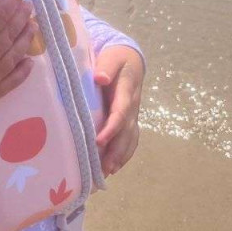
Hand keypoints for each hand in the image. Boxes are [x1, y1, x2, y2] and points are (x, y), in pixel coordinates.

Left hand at [93, 45, 144, 176]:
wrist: (131, 60)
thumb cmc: (117, 58)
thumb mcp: (112, 57)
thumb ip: (106, 66)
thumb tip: (100, 78)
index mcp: (126, 91)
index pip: (120, 112)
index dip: (111, 128)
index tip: (99, 141)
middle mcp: (132, 106)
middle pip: (126, 132)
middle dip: (116, 151)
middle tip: (104, 168)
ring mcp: (133, 115)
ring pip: (130, 139)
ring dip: (120, 156)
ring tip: (106, 173)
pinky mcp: (130, 120)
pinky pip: (131, 139)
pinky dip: (124, 154)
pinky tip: (113, 168)